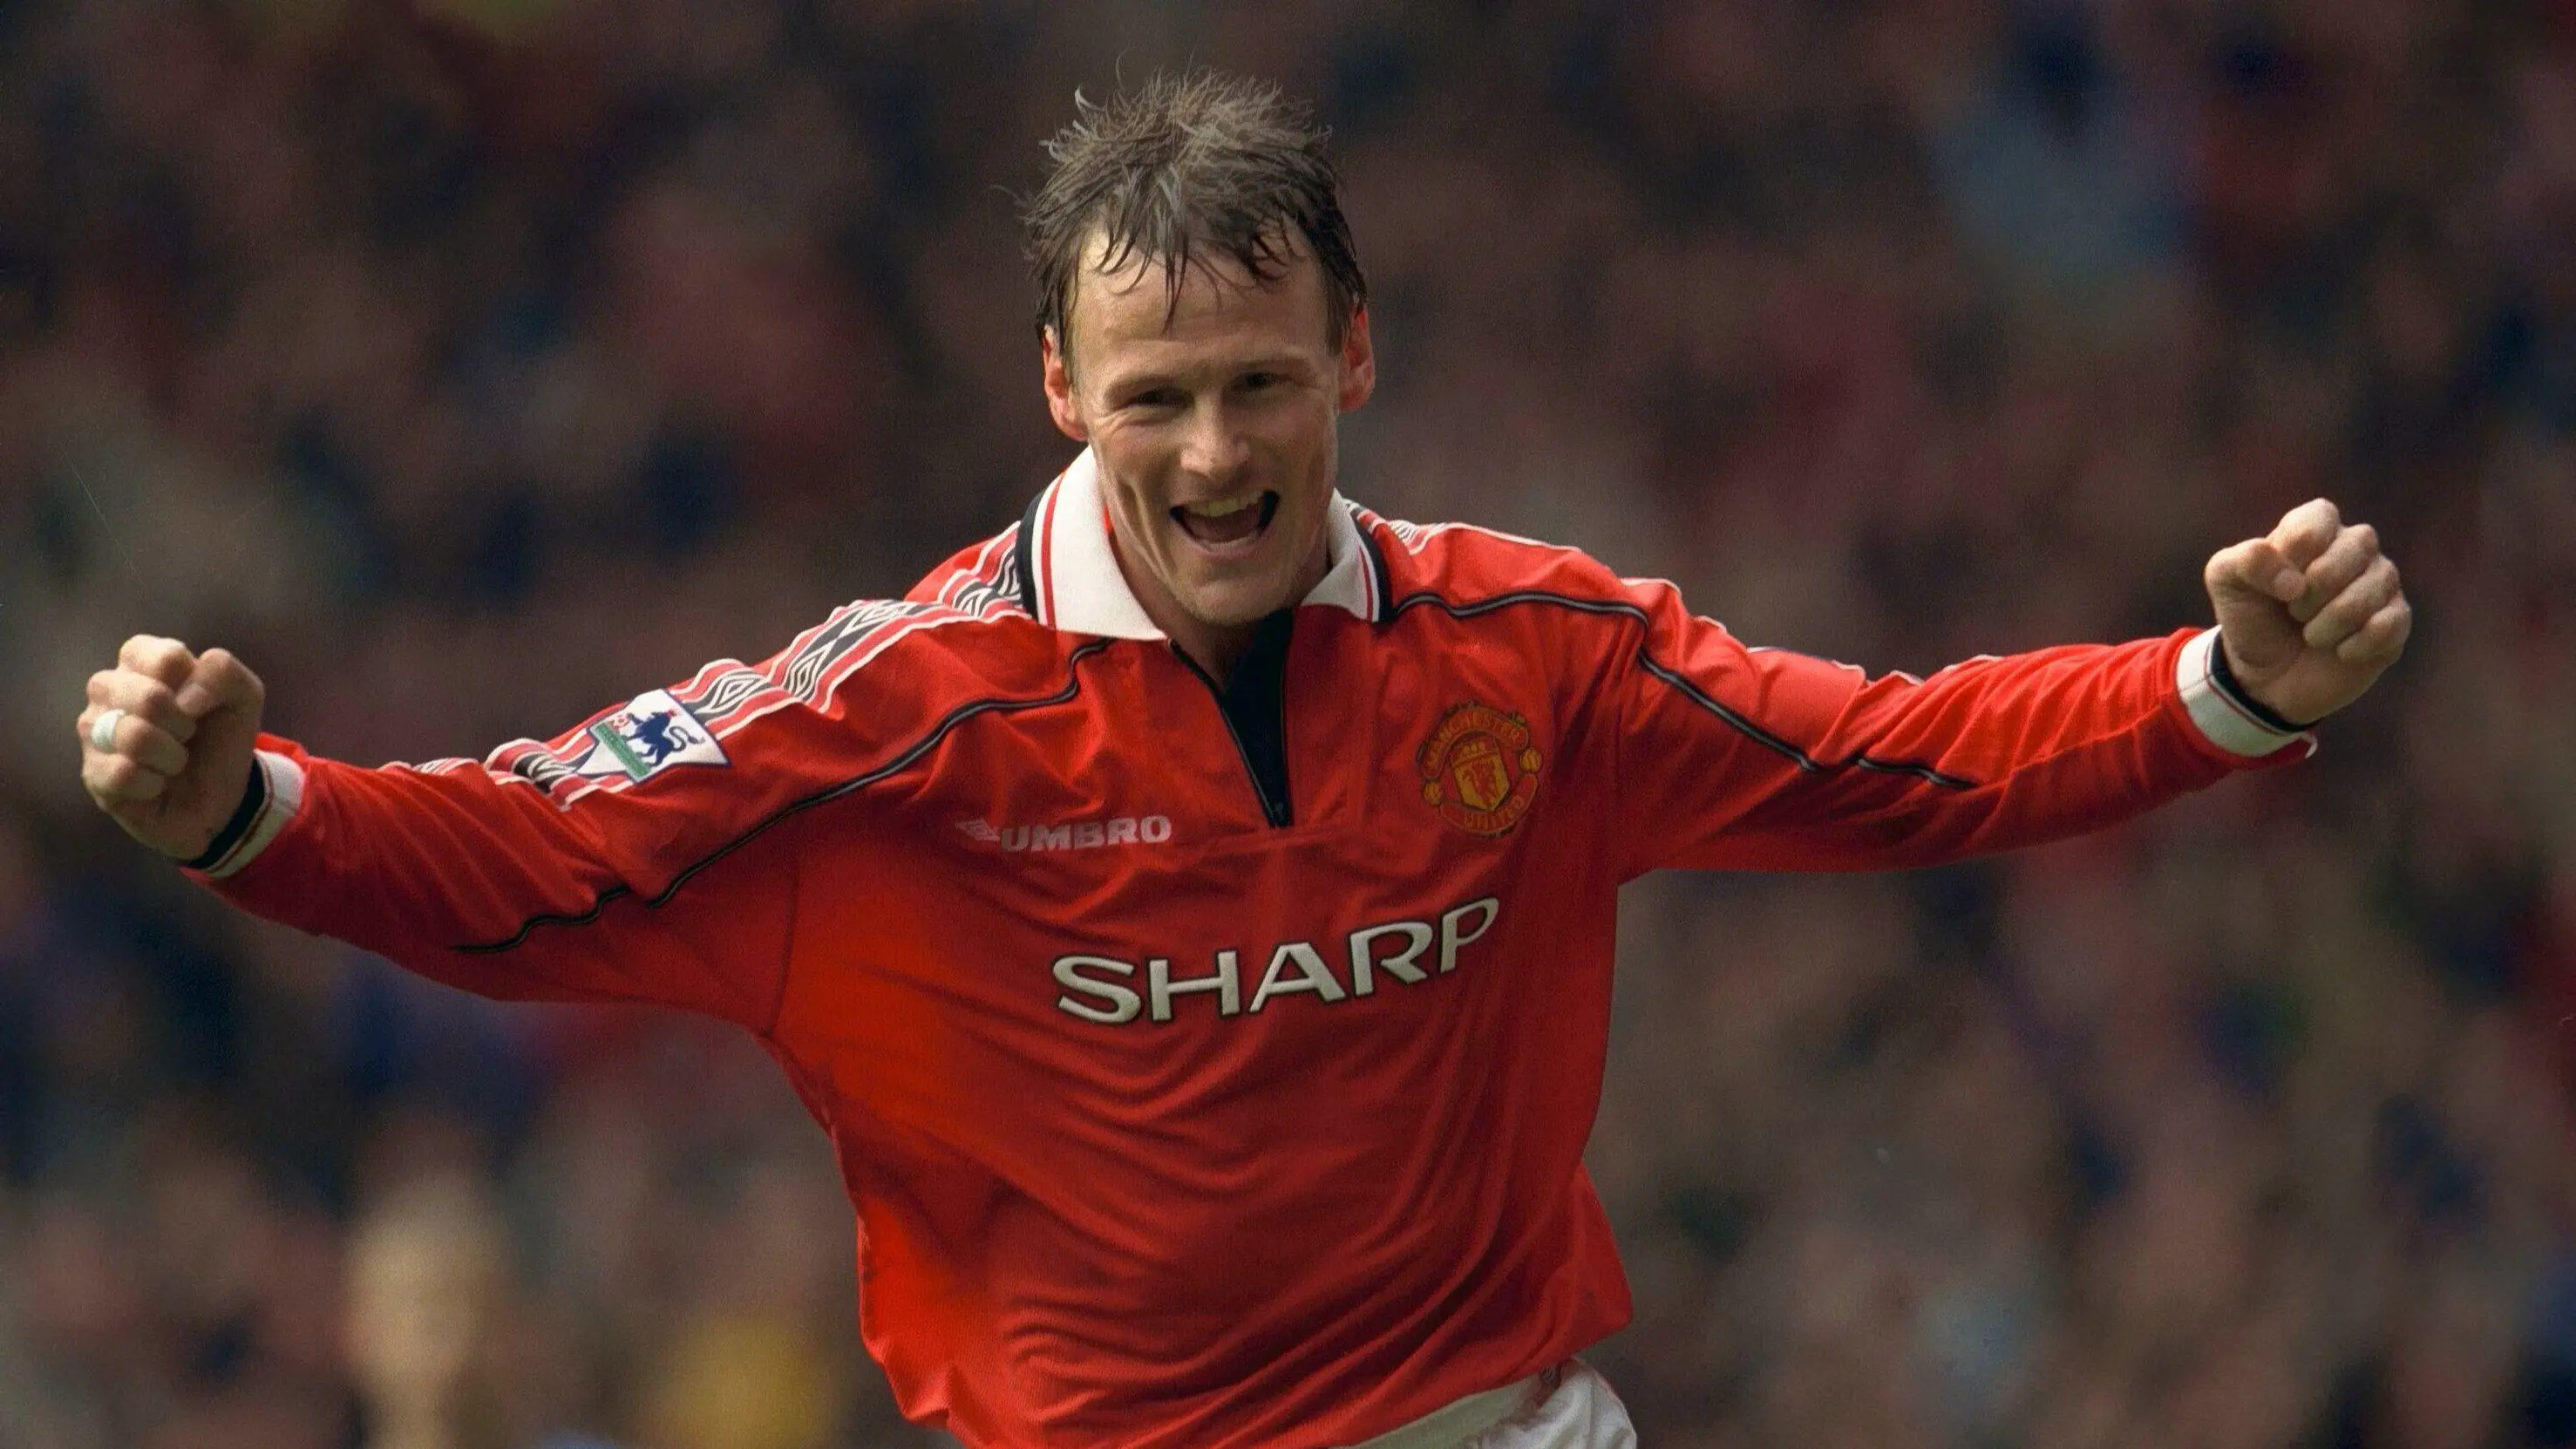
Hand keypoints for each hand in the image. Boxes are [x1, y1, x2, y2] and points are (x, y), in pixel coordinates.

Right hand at [78, 636, 266, 861]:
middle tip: (188, 735)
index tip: (200, 703)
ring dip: (172, 756)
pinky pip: (124, 774)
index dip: (197, 686)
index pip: (165, 658)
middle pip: (149, 698)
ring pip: (134, 736)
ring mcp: (94, 731)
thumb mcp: (243, 695)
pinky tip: (156, 784)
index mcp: (141, 660)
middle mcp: (107, 689)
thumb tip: (184, 700)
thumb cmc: (221, 736)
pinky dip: (155, 783)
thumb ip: (223, 672)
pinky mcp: (93, 773)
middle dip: (184, 725)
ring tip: (174, 761)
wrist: (220, 796)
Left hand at [2202, 499, 2411, 725]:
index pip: (2320, 518)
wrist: (2266, 675)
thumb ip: (2246, 561)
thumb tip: (2293, 580)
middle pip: (2358, 545)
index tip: (2278, 584)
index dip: (2295, 554)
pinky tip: (2339, 651)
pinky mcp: (2395, 621)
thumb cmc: (2251, 617)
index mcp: (2315, 527)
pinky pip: (2390, 623)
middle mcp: (2355, 547)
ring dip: (2331, 621)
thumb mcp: (2227, 581)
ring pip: (2377, 584)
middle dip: (2316, 588)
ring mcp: (2380, 582)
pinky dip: (2356, 644)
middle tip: (2294, 612)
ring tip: (2311, 635)